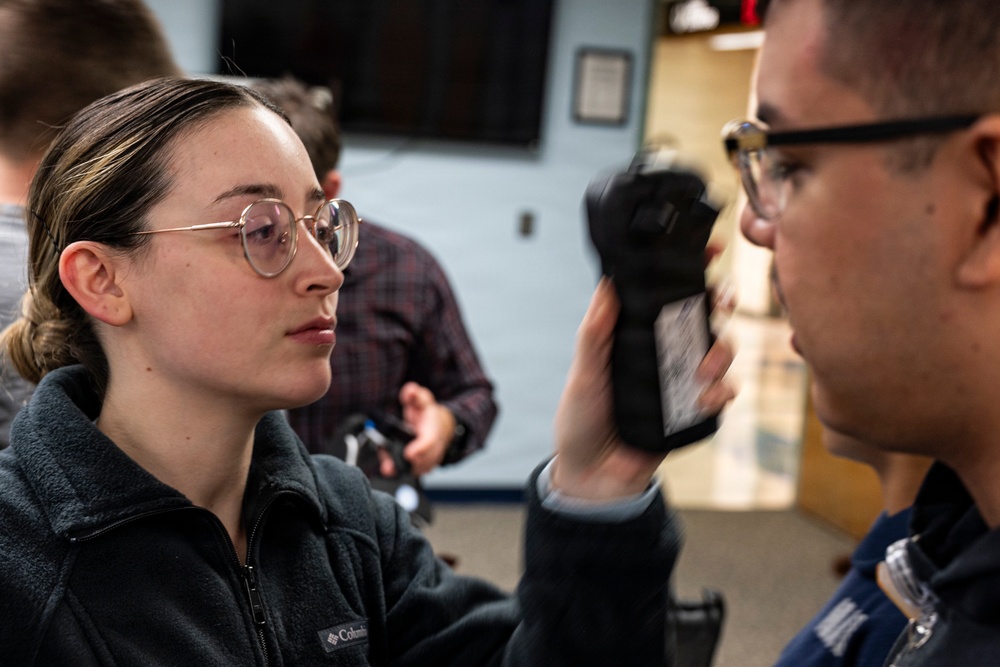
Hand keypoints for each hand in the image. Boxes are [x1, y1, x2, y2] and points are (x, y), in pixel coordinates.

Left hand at [378, 382, 454, 476]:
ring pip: (420, 469)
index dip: (421, 448)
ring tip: (387, 469)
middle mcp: (435, 446)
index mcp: (434, 429)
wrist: (442, 426)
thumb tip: (410, 391)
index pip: (431, 441)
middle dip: (409, 465)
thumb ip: (415, 395)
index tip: (409, 453)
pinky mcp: (425, 465)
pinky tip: (389, 469)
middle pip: (425, 460)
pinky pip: (415, 472)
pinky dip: (402, 472)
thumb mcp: (422, 400)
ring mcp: (431, 457)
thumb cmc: (429, 414)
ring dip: (403, 470)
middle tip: (390, 467)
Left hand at [550, 278, 734, 500]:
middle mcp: (665, 349)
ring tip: (701, 370)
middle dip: (721, 301)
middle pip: (706, 313)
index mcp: (637, 332)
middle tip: (719, 302)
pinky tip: (706, 398)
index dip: (691, 267)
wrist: (593, 476)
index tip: (711, 249)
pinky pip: (724, 391)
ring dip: (722, 350)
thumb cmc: (581, 419)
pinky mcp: (695, 409)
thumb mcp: (584, 371)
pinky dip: (722, 390)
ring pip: (723, 348)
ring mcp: (683, 378)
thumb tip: (609, 284)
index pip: (667, 292)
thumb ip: (597, 331)